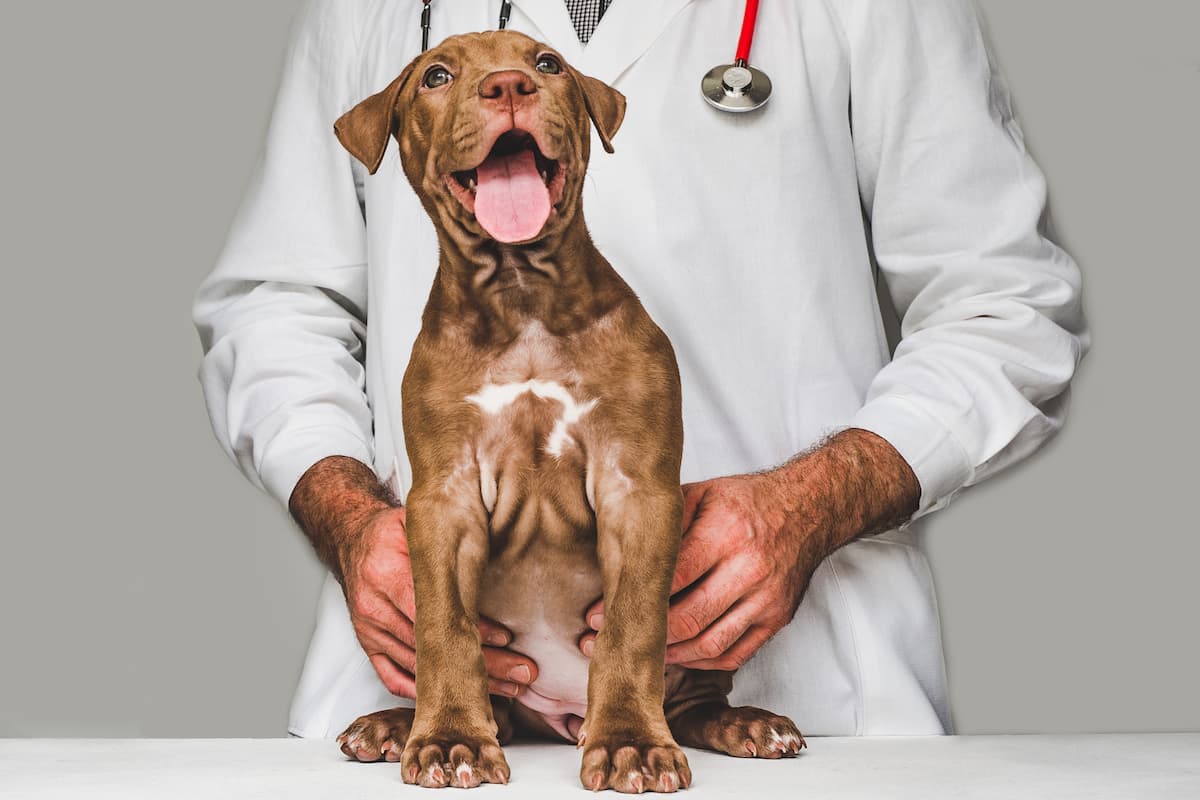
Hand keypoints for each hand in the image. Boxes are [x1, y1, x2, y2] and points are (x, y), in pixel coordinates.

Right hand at [337, 505, 538, 698]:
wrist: (352, 538)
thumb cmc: (391, 532)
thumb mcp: (417, 525)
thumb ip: (446, 540)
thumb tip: (495, 541)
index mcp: (388, 573)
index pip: (435, 610)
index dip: (471, 628)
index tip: (505, 639)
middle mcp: (376, 607)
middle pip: (432, 646)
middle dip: (482, 663)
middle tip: (521, 673)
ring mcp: (370, 630)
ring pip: (420, 667)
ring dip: (464, 679)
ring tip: (506, 687)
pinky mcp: (368, 644)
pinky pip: (394, 677)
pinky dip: (426, 689)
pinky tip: (458, 692)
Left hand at [578, 430, 920, 670]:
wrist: (811, 508)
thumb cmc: (747, 500)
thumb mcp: (701, 494)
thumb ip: (662, 523)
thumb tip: (611, 552)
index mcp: (726, 531)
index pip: (669, 578)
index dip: (629, 602)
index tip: (597, 616)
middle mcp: (750, 568)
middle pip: (687, 620)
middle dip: (642, 637)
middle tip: (605, 643)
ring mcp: (768, 599)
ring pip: (709, 646)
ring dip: (668, 656)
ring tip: (635, 653)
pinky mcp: (777, 620)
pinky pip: (733, 655)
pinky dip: (699, 661)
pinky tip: (674, 655)